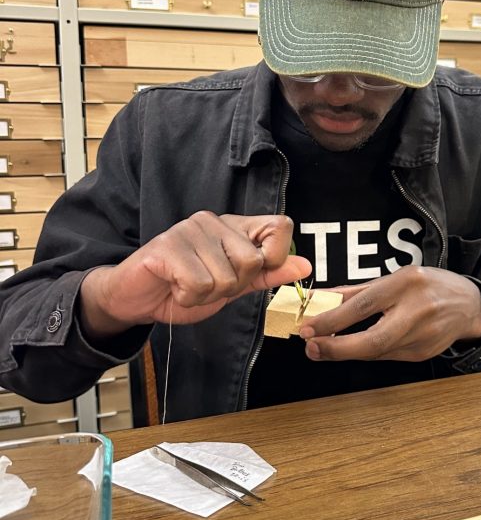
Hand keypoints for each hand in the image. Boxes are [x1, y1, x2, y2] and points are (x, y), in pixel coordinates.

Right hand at [80, 212, 310, 337]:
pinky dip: (187, 297)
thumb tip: (305, 265)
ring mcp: (189, 230)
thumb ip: (267, 274)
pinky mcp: (167, 246)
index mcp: (233, 226)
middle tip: (205, 285)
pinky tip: (174, 287)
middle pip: (252, 262)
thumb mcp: (234, 285)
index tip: (249, 273)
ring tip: (186, 286)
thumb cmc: (184, 288)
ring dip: (206, 295)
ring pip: (224, 278)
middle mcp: (213, 221)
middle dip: (230, 287)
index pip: (279, 227)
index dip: (274, 258)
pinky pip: (198, 284)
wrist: (136, 299)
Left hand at [299, 266, 480, 361]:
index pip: (363, 306)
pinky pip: (387, 356)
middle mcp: (417, 311)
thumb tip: (318, 298)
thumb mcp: (393, 278)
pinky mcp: (423, 354)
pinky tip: (354, 347)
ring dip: (346, 351)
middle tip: (311, 348)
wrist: (468, 305)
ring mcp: (423, 337)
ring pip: (376, 352)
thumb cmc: (426, 286)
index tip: (307, 327)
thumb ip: (355, 291)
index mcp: (406, 284)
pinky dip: (367, 352)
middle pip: (373, 340)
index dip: (332, 320)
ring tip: (323, 347)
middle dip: (337, 348)